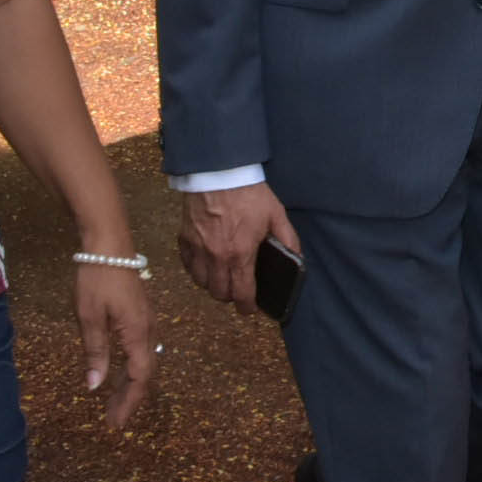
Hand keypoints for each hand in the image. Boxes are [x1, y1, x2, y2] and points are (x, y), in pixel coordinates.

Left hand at [75, 259, 157, 428]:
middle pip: (145, 372)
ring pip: (145, 360)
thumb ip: (95, 352)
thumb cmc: (97, 280)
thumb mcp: (90, 317)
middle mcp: (149, 330)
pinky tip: (120, 368)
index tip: (116, 423)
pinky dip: (132, 365)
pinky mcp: (142, 313)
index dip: (128, 402)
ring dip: (132, 382)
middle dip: (130, 397)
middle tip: (113, 417)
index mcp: (137, 334)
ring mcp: (147, 320)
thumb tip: (95, 386)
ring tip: (115, 399)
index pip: (139, 378)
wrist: (109, 244)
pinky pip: (142, 347)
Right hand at [178, 181, 300, 309]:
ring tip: (223, 276)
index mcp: (240, 254)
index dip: (247, 307)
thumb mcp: (276, 215)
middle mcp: (216, 256)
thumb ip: (288, 240)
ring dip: (213, 285)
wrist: (219, 172)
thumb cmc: (249, 194)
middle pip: (219, 293)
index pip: (242, 294)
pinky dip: (196, 270)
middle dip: (230, 296)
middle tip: (238, 289)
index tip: (250, 309)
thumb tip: (296, 259)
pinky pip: (187, 266)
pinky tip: (206, 263)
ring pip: (201, 283)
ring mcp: (197, 249)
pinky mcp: (184, 239)